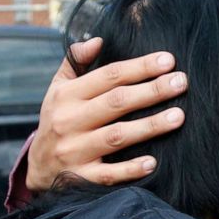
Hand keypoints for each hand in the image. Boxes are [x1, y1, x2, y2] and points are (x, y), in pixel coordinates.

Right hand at [26, 37, 187, 191]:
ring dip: (149, 126)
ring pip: (117, 136)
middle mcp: (69, 121)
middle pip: (116, 102)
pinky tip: (153, 162)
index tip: (168, 61)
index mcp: (67, 96)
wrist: (37, 168)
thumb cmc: (57, 121)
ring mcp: (74, 151)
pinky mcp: (80, 178)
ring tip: (179, 117)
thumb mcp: (57, 89)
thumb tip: (97, 40)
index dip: (139, 67)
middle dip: (152, 91)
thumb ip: (74, 62)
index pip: (108, 76)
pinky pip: (108, 174)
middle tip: (182, 83)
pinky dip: (130, 169)